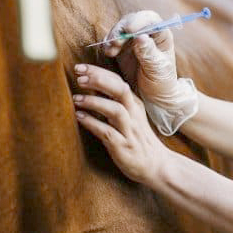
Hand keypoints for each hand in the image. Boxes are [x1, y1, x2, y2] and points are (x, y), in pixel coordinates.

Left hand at [73, 64, 170, 184]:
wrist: (155, 165)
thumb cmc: (137, 139)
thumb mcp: (129, 116)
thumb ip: (113, 102)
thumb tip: (90, 86)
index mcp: (134, 104)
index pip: (118, 81)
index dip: (99, 72)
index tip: (80, 67)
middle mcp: (134, 114)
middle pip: (120, 90)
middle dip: (99, 80)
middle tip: (79, 76)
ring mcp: (130, 131)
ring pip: (115, 110)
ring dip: (95, 102)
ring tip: (76, 99)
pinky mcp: (124, 147)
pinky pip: (108, 133)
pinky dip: (93, 124)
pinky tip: (80, 117)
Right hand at [102, 11, 178, 104]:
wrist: (152, 96)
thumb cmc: (161, 82)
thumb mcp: (157, 69)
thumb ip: (148, 52)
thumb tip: (140, 36)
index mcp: (161, 34)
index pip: (150, 19)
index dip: (139, 21)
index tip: (129, 30)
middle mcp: (147, 33)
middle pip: (132, 21)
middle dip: (121, 29)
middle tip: (115, 42)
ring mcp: (133, 39)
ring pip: (120, 29)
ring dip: (113, 37)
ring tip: (110, 51)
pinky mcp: (121, 47)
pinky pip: (112, 40)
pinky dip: (107, 44)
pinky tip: (108, 53)